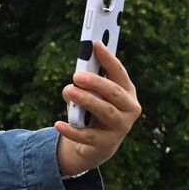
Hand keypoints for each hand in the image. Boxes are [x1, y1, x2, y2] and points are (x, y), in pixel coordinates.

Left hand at [54, 40, 140, 176]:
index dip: (108, 58)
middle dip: (96, 82)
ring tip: (68, 90)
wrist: (98, 146)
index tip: (95, 44)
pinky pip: (87, 136)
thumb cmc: (94, 113)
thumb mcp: (91, 97)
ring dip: (86, 100)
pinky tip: (58, 124)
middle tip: (77, 75)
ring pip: (105, 111)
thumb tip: (73, 82)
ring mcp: (120, 127)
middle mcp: (130, 109)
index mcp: (127, 92)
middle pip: (114, 93)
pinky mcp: (106, 143)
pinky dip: (72, 130)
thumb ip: (84, 87)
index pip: (119, 73)